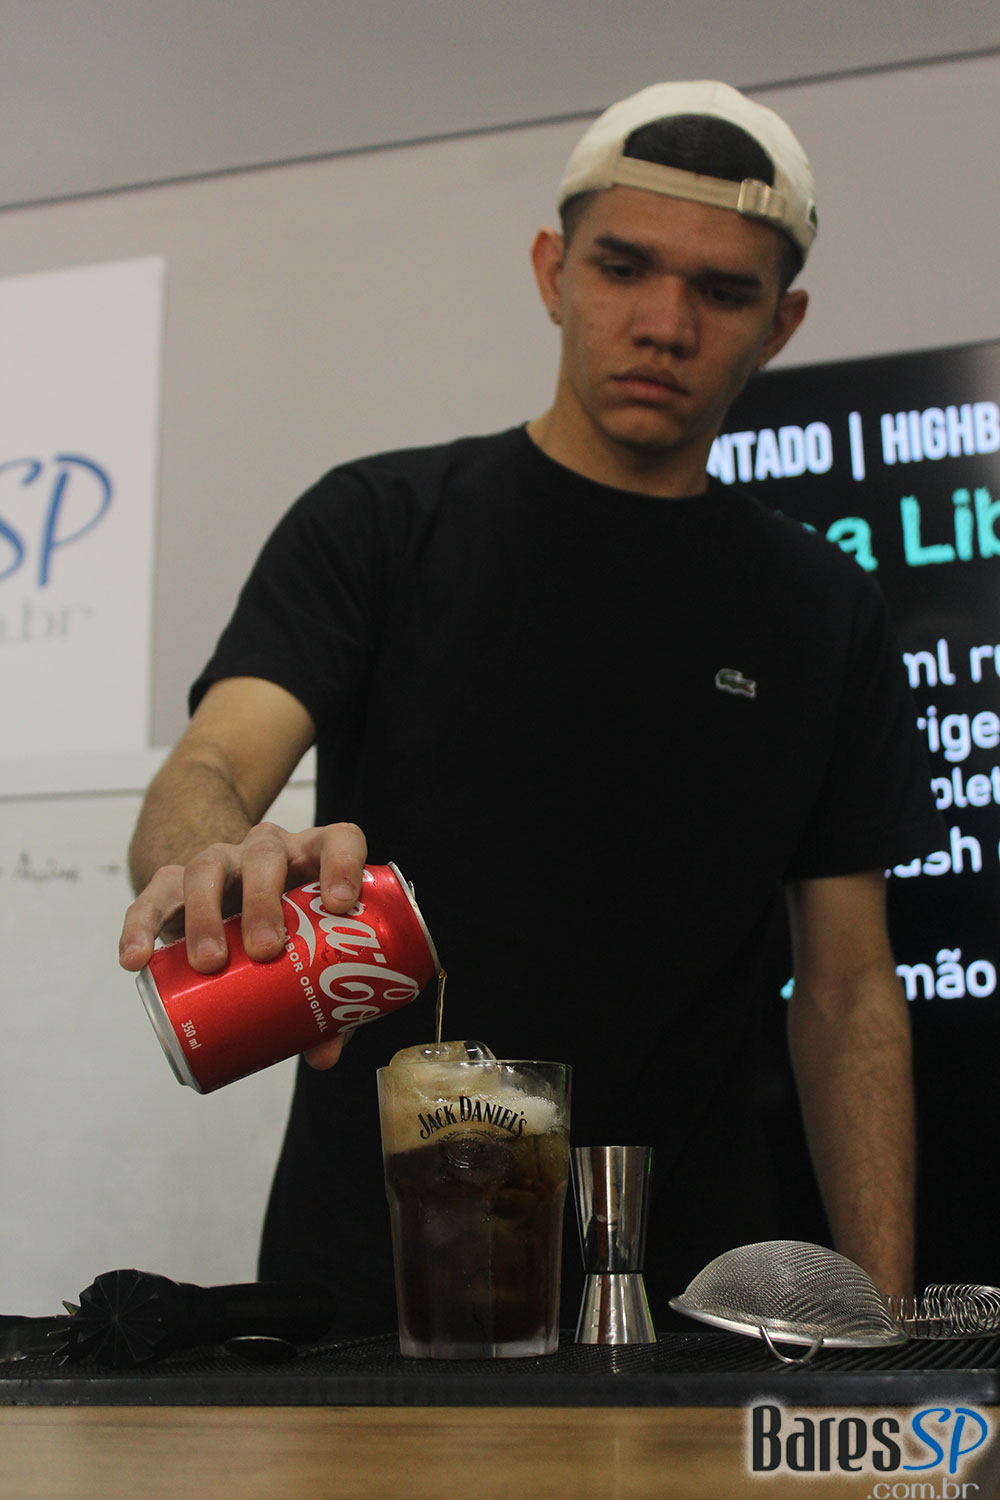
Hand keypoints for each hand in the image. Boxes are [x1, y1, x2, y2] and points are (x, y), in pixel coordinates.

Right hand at [118, 822, 367, 1069]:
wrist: (233, 908)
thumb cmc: (290, 936)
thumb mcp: (312, 962)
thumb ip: (328, 1007)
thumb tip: (323, 1055)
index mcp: (314, 859)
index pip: (338, 840)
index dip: (343, 864)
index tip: (341, 904)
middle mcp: (267, 850)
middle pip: (265, 853)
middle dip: (264, 900)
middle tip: (267, 950)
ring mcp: (221, 862)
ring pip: (208, 867)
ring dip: (206, 913)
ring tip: (209, 961)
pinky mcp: (174, 884)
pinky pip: (153, 897)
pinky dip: (141, 926)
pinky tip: (137, 959)